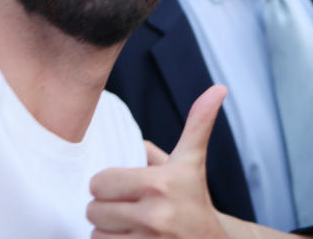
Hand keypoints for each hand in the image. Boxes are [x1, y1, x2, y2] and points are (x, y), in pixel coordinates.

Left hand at [87, 86, 228, 238]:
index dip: (108, 184)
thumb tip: (218, 89)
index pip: (100, 182)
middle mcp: (155, 214)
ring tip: (129, 226)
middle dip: (105, 208)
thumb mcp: (192, 161)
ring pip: (96, 234)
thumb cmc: (194, 197)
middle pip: (94, 209)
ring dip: (107, 231)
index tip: (125, 186)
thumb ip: (198, 123)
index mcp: (161, 183)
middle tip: (126, 206)